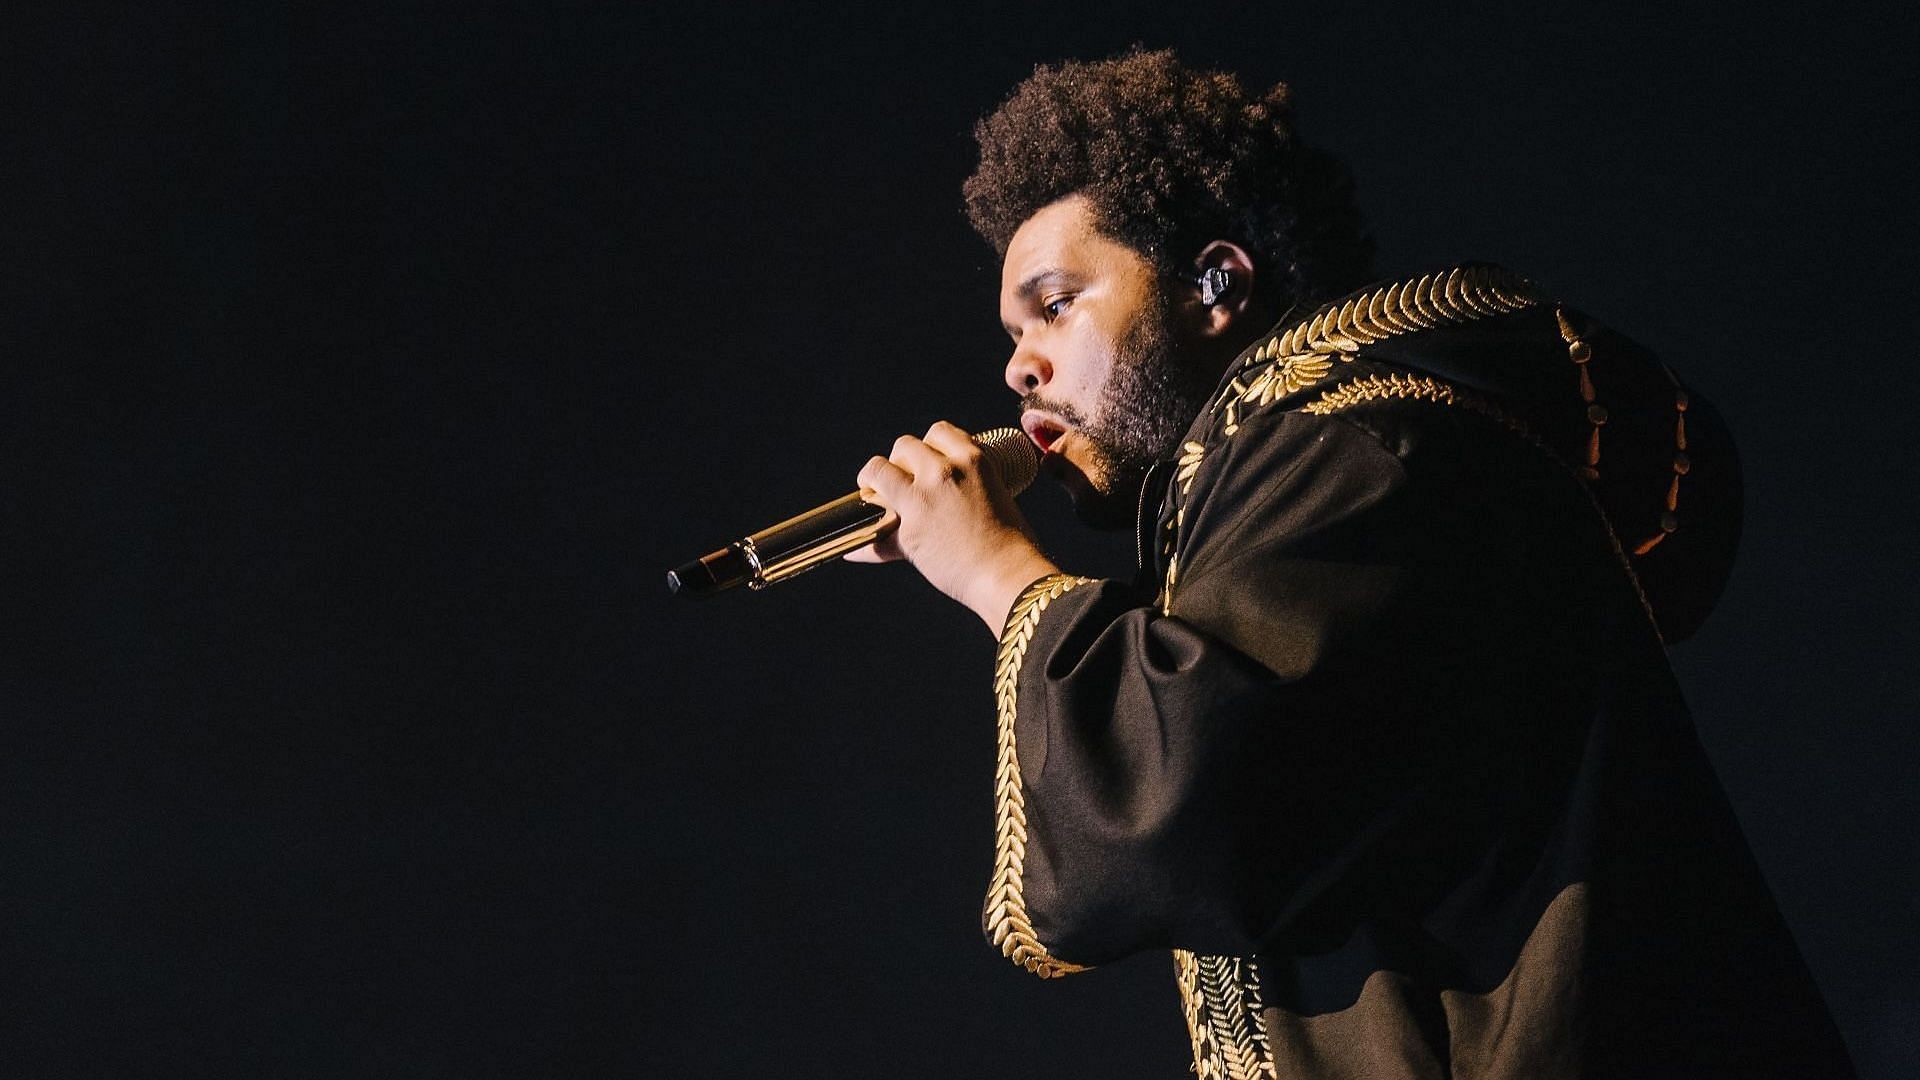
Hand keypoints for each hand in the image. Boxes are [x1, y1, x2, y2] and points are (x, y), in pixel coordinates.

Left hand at [845, 421, 1061, 630]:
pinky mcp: (907, 531)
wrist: (1009, 576)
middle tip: (902, 483)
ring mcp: (921, 499)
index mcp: (972, 459)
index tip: (926, 461)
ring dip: (872, 481)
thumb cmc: (1013, 544)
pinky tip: (852, 551)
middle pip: (904, 446)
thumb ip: (972, 487)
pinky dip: (860, 544)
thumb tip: (953, 496)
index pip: (938, 432)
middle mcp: (944, 471)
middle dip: (900, 461)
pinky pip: (871, 532)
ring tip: (872, 498)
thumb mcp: (998, 496)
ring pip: (878, 470)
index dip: (928, 446)